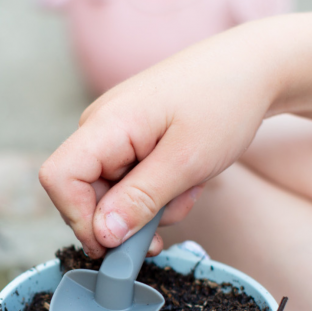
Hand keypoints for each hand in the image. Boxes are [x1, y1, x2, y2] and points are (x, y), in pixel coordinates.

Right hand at [40, 22, 276, 257]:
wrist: (253, 66)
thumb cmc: (225, 102)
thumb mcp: (186, 161)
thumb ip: (140, 200)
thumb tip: (102, 235)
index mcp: (105, 124)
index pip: (59, 178)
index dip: (77, 218)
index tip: (113, 244)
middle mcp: (99, 127)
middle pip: (83, 192)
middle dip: (124, 218)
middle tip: (166, 222)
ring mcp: (113, 133)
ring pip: (109, 193)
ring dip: (147, 207)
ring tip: (187, 190)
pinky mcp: (128, 139)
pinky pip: (127, 181)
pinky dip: (154, 193)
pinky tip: (183, 181)